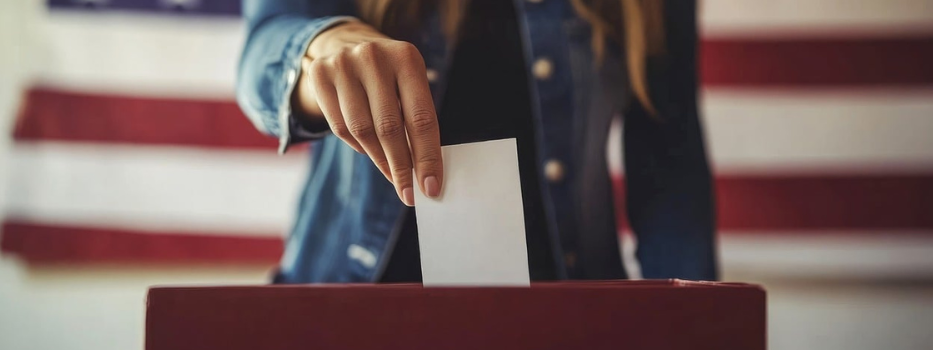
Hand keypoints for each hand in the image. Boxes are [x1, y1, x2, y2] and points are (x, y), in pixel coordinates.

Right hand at [295, 21, 442, 206]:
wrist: (345, 44)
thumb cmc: (389, 76)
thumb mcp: (409, 84)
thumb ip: (417, 120)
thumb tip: (424, 172)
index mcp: (407, 58)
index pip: (421, 118)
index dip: (427, 156)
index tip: (430, 186)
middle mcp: (374, 57)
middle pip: (389, 127)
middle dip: (401, 166)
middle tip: (408, 192)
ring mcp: (343, 64)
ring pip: (362, 130)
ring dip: (379, 160)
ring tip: (392, 174)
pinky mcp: (320, 75)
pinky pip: (340, 127)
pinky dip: (358, 146)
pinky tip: (369, 150)